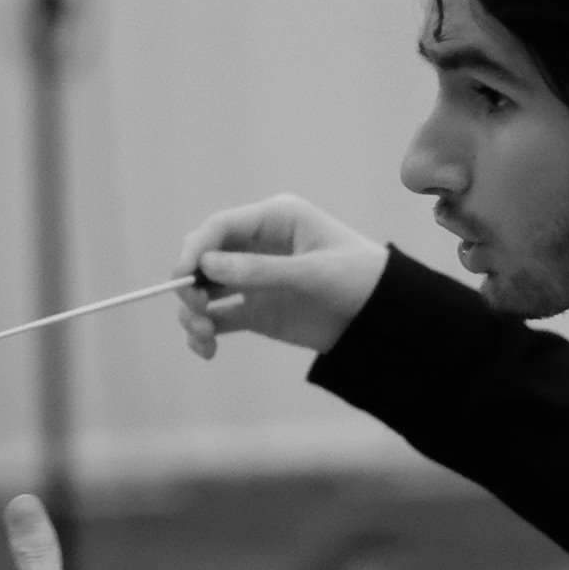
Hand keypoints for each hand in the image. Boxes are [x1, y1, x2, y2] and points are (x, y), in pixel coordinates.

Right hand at [174, 193, 388, 359]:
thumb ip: (260, 271)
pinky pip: (217, 319)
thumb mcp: (312, 274)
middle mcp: (257, 246)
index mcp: (275, 220)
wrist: (385, 320)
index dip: (196, 249)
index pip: (221, 226)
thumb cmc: (359, 280)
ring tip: (203, 337)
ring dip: (193, 312)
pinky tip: (207, 350)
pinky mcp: (255, 311)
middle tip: (196, 310)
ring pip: (204, 290)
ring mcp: (253, 279)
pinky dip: (204, 334)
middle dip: (190, 283)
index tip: (183, 277)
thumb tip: (206, 267)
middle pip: (204, 257)